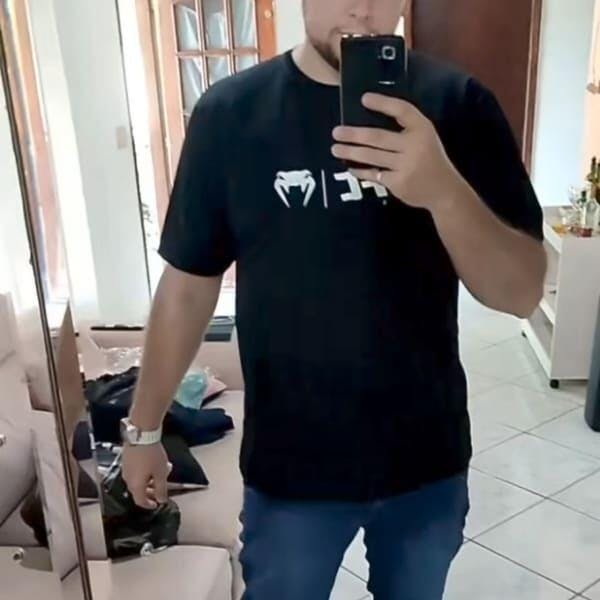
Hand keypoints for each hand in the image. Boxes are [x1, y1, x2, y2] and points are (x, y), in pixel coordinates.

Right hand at [122, 443, 170, 509]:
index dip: (149, 505)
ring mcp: (126, 469)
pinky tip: (155, 464)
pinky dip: (145, 472)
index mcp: (135, 485)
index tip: (156, 504)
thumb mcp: (161, 473)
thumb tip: (161, 500)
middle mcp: (127, 479)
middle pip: (138, 491)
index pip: (140, 501)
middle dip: (151, 491)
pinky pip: (136, 471)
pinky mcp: (126, 459)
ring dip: (150, 480)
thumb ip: (161, 489)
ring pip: (138, 480)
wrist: (142, 434)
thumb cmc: (151, 454)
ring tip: (162, 473)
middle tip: (160, 490)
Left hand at [332, 93, 464, 211]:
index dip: (383, 103)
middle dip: (355, 134)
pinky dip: (360, 170)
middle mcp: (415, 145)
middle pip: (379, 137)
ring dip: (351, 152)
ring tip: (335, 148)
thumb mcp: (424, 138)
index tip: (364, 98)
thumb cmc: (430, 160)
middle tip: (336, 132)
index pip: (402, 110)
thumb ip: (405, 130)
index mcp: (423, 129)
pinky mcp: (398, 182)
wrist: (444, 190)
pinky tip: (350, 166)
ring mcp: (406, 165)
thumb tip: (368, 124)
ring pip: (372, 156)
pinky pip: (374, 174)